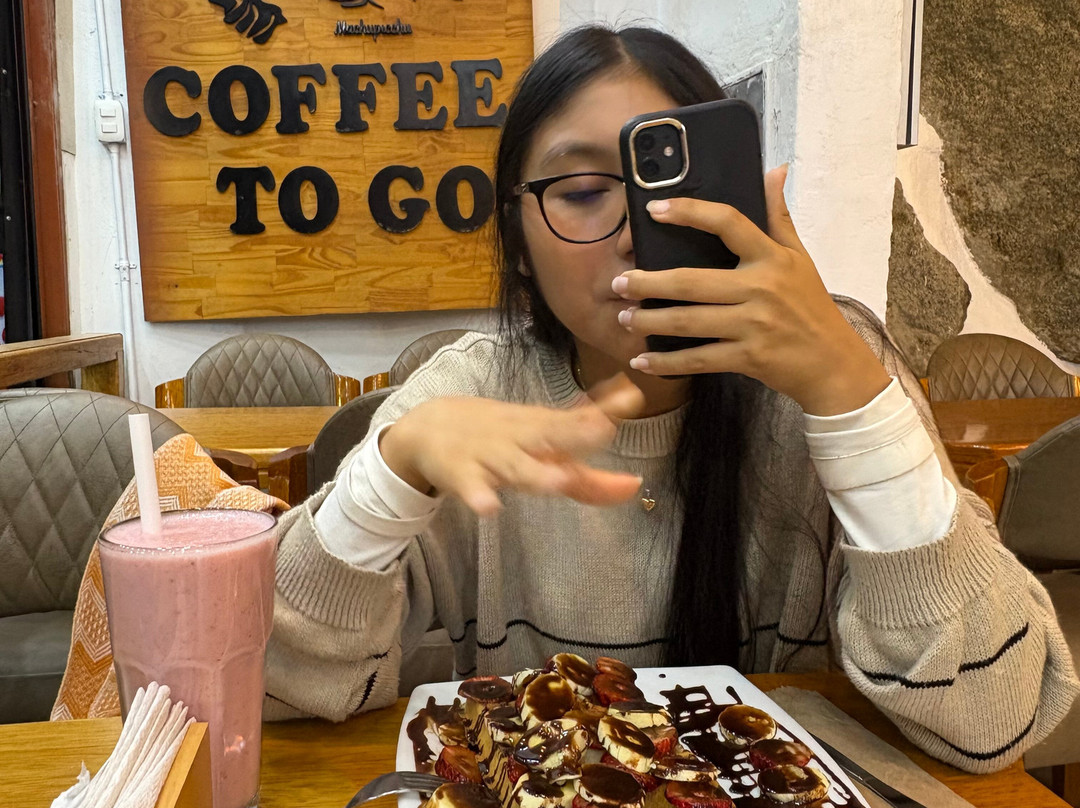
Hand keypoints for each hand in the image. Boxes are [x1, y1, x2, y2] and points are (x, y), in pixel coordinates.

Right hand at [379, 375, 645, 514]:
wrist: (428, 428)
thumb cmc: (499, 439)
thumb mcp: (542, 445)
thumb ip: (589, 464)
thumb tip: (634, 470)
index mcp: (542, 429)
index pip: (579, 421)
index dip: (607, 412)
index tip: (634, 398)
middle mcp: (521, 439)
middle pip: (551, 436)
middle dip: (576, 432)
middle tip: (603, 427)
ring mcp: (492, 457)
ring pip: (516, 467)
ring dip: (538, 474)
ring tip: (560, 481)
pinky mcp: (462, 476)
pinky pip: (471, 489)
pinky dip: (479, 497)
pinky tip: (489, 508)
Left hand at [613, 165, 889, 414]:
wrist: (833, 363)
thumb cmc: (810, 307)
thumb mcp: (800, 258)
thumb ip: (779, 216)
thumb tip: (775, 171)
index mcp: (771, 258)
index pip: (728, 222)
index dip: (689, 211)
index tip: (654, 208)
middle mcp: (761, 288)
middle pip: (690, 281)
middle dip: (647, 282)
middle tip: (619, 281)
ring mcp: (753, 324)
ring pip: (687, 321)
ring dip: (649, 320)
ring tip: (625, 316)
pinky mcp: (748, 357)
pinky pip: (697, 359)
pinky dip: (666, 362)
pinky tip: (642, 360)